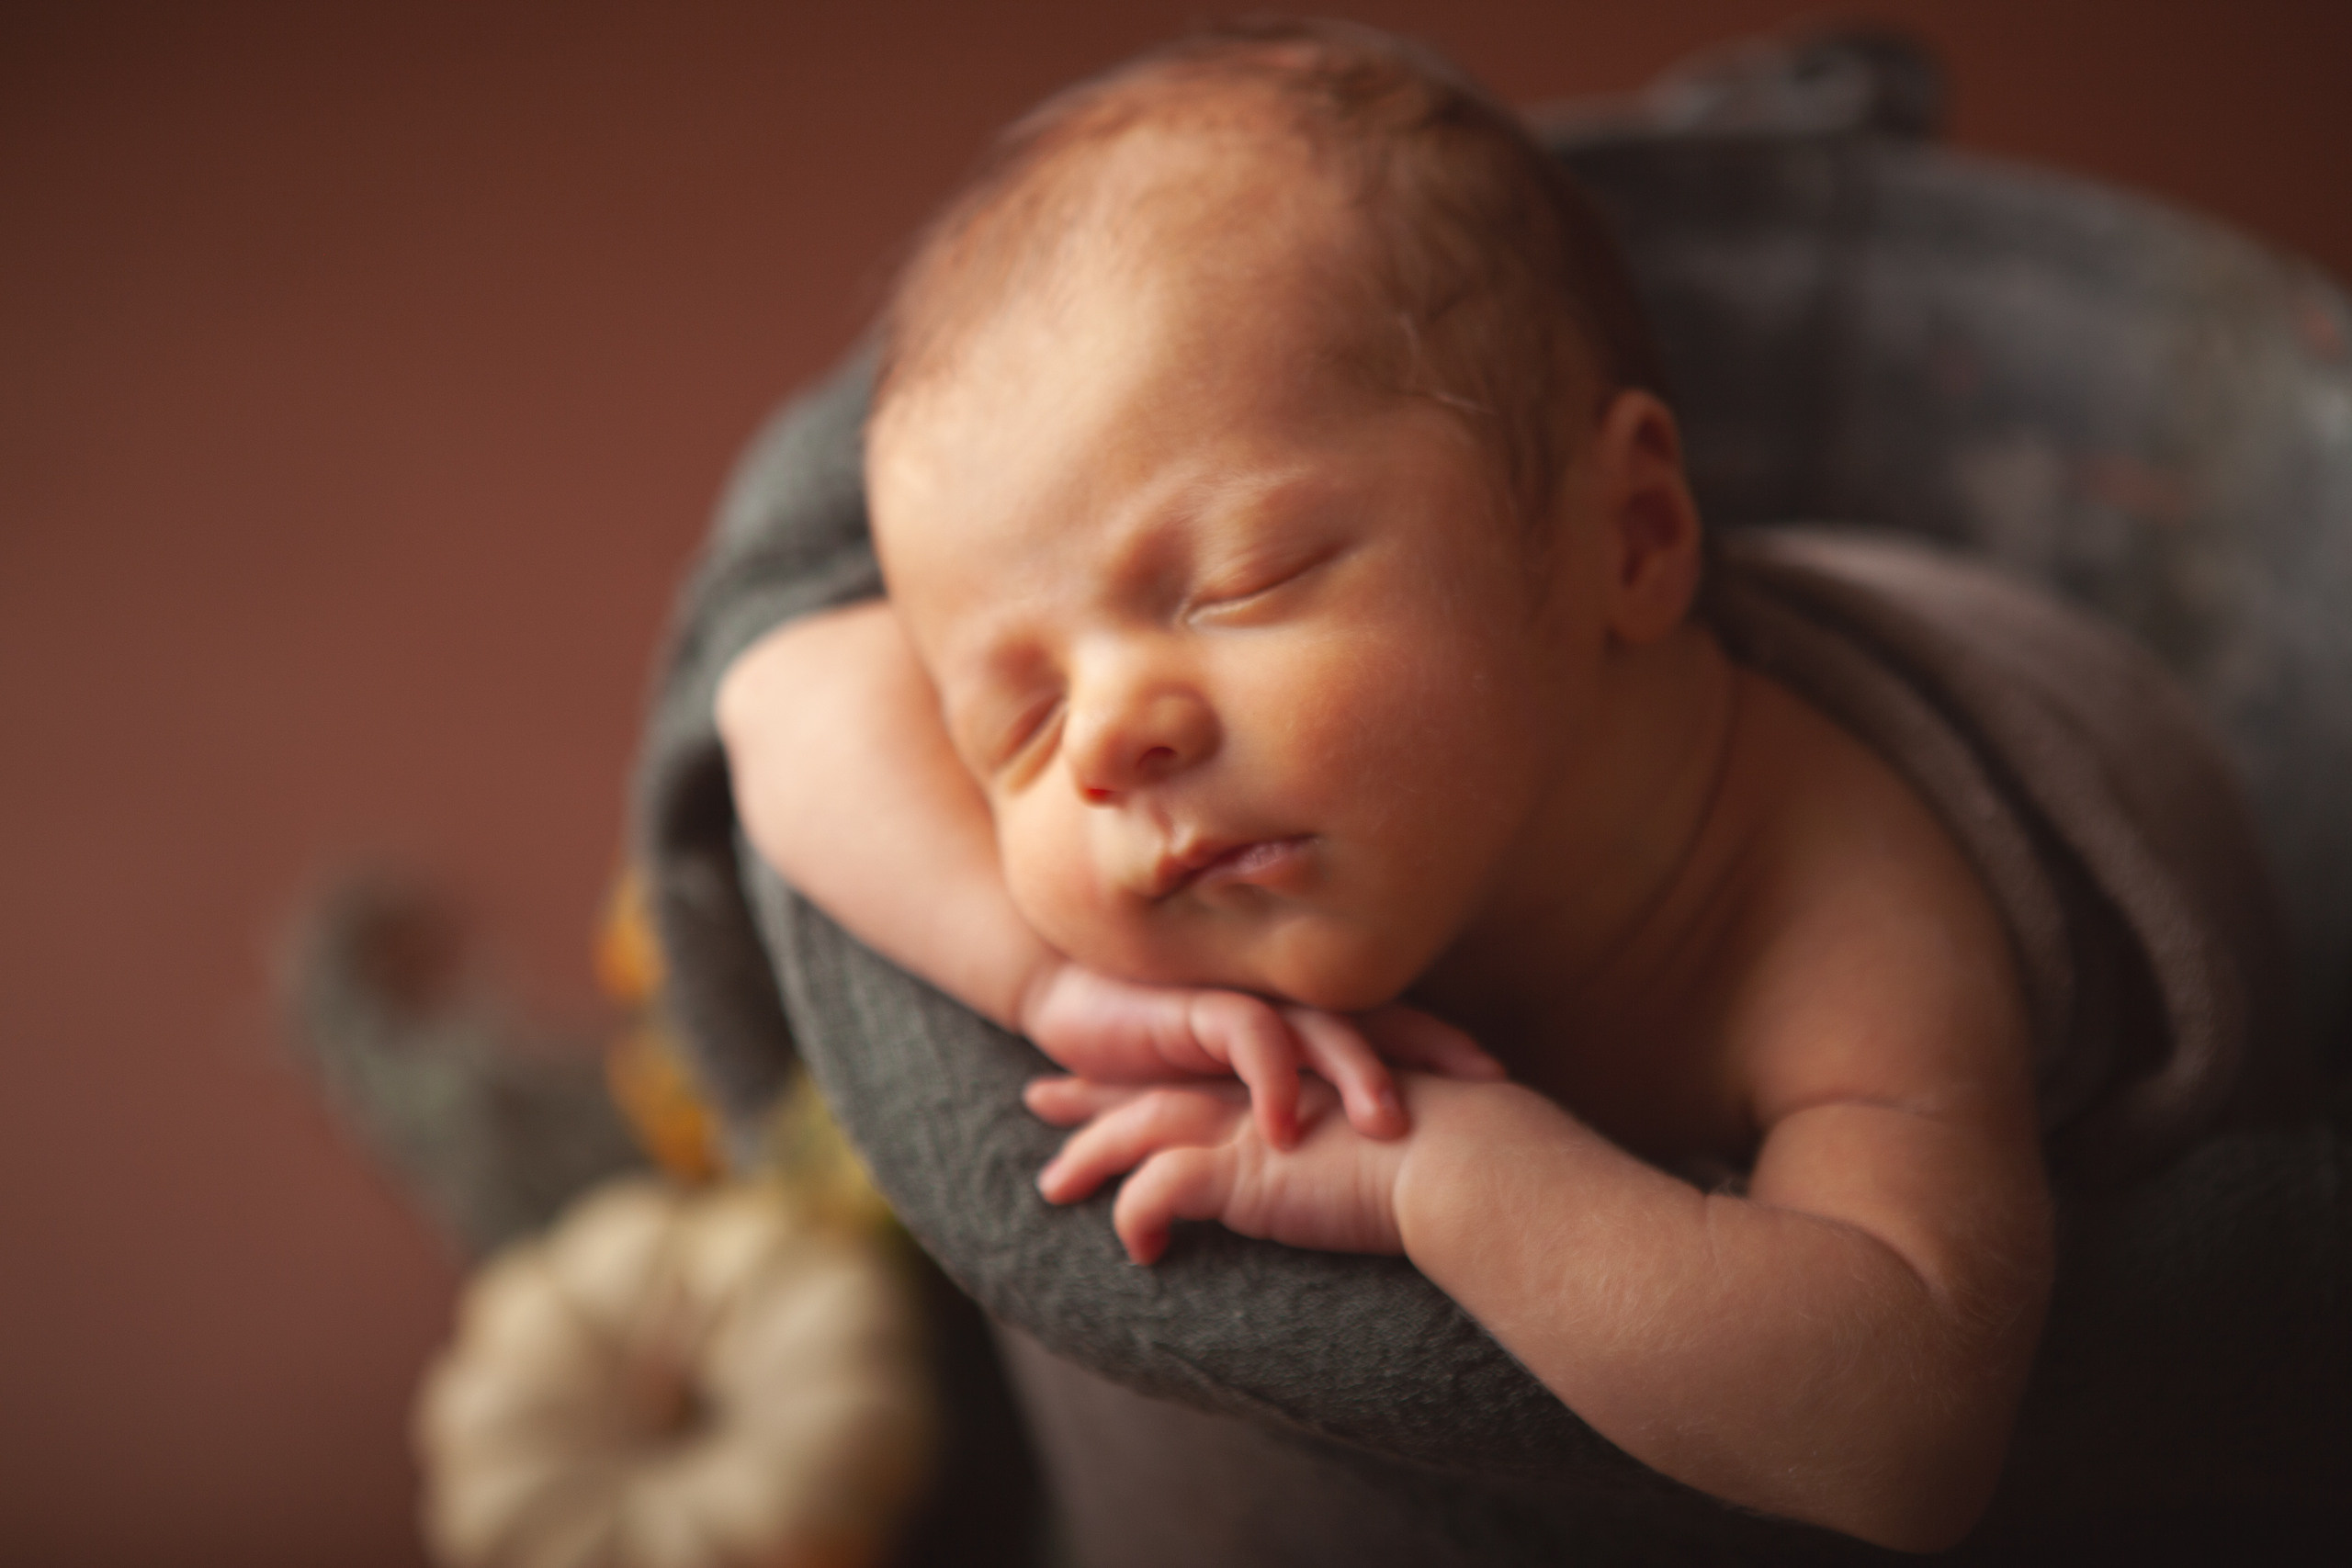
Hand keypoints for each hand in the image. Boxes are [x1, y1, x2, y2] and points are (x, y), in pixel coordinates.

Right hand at [1019, 963, 1501, 1148]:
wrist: (1071, 1003)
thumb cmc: (1163, 1048)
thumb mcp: (1237, 1084)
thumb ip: (1294, 1100)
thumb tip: (1371, 1157)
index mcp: (1310, 1017)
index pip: (1396, 1025)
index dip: (1448, 1049)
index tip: (1508, 1089)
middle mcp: (1290, 1002)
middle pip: (1381, 1020)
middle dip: (1436, 1052)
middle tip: (1488, 1091)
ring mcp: (1249, 999)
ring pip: (1322, 1028)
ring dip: (1357, 1074)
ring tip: (1387, 1126)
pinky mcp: (1199, 1007)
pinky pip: (1249, 1038)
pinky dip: (1270, 1083)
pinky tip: (1283, 1130)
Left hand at [1025, 1073, 1415, 1262]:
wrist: (1461, 1160)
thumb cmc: (1449, 1156)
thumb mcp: (1388, 1140)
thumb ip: (1350, 1141)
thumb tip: (1348, 1169)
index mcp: (1286, 1074)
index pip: (1200, 1067)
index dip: (1152, 1069)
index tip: (1111, 1073)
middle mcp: (1256, 1088)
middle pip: (1154, 1084)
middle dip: (1094, 1094)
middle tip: (1041, 1096)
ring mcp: (1244, 1122)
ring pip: (1138, 1130)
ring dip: (1090, 1155)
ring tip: (1051, 1186)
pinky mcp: (1241, 1165)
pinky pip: (1160, 1189)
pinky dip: (1138, 1216)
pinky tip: (1141, 1252)